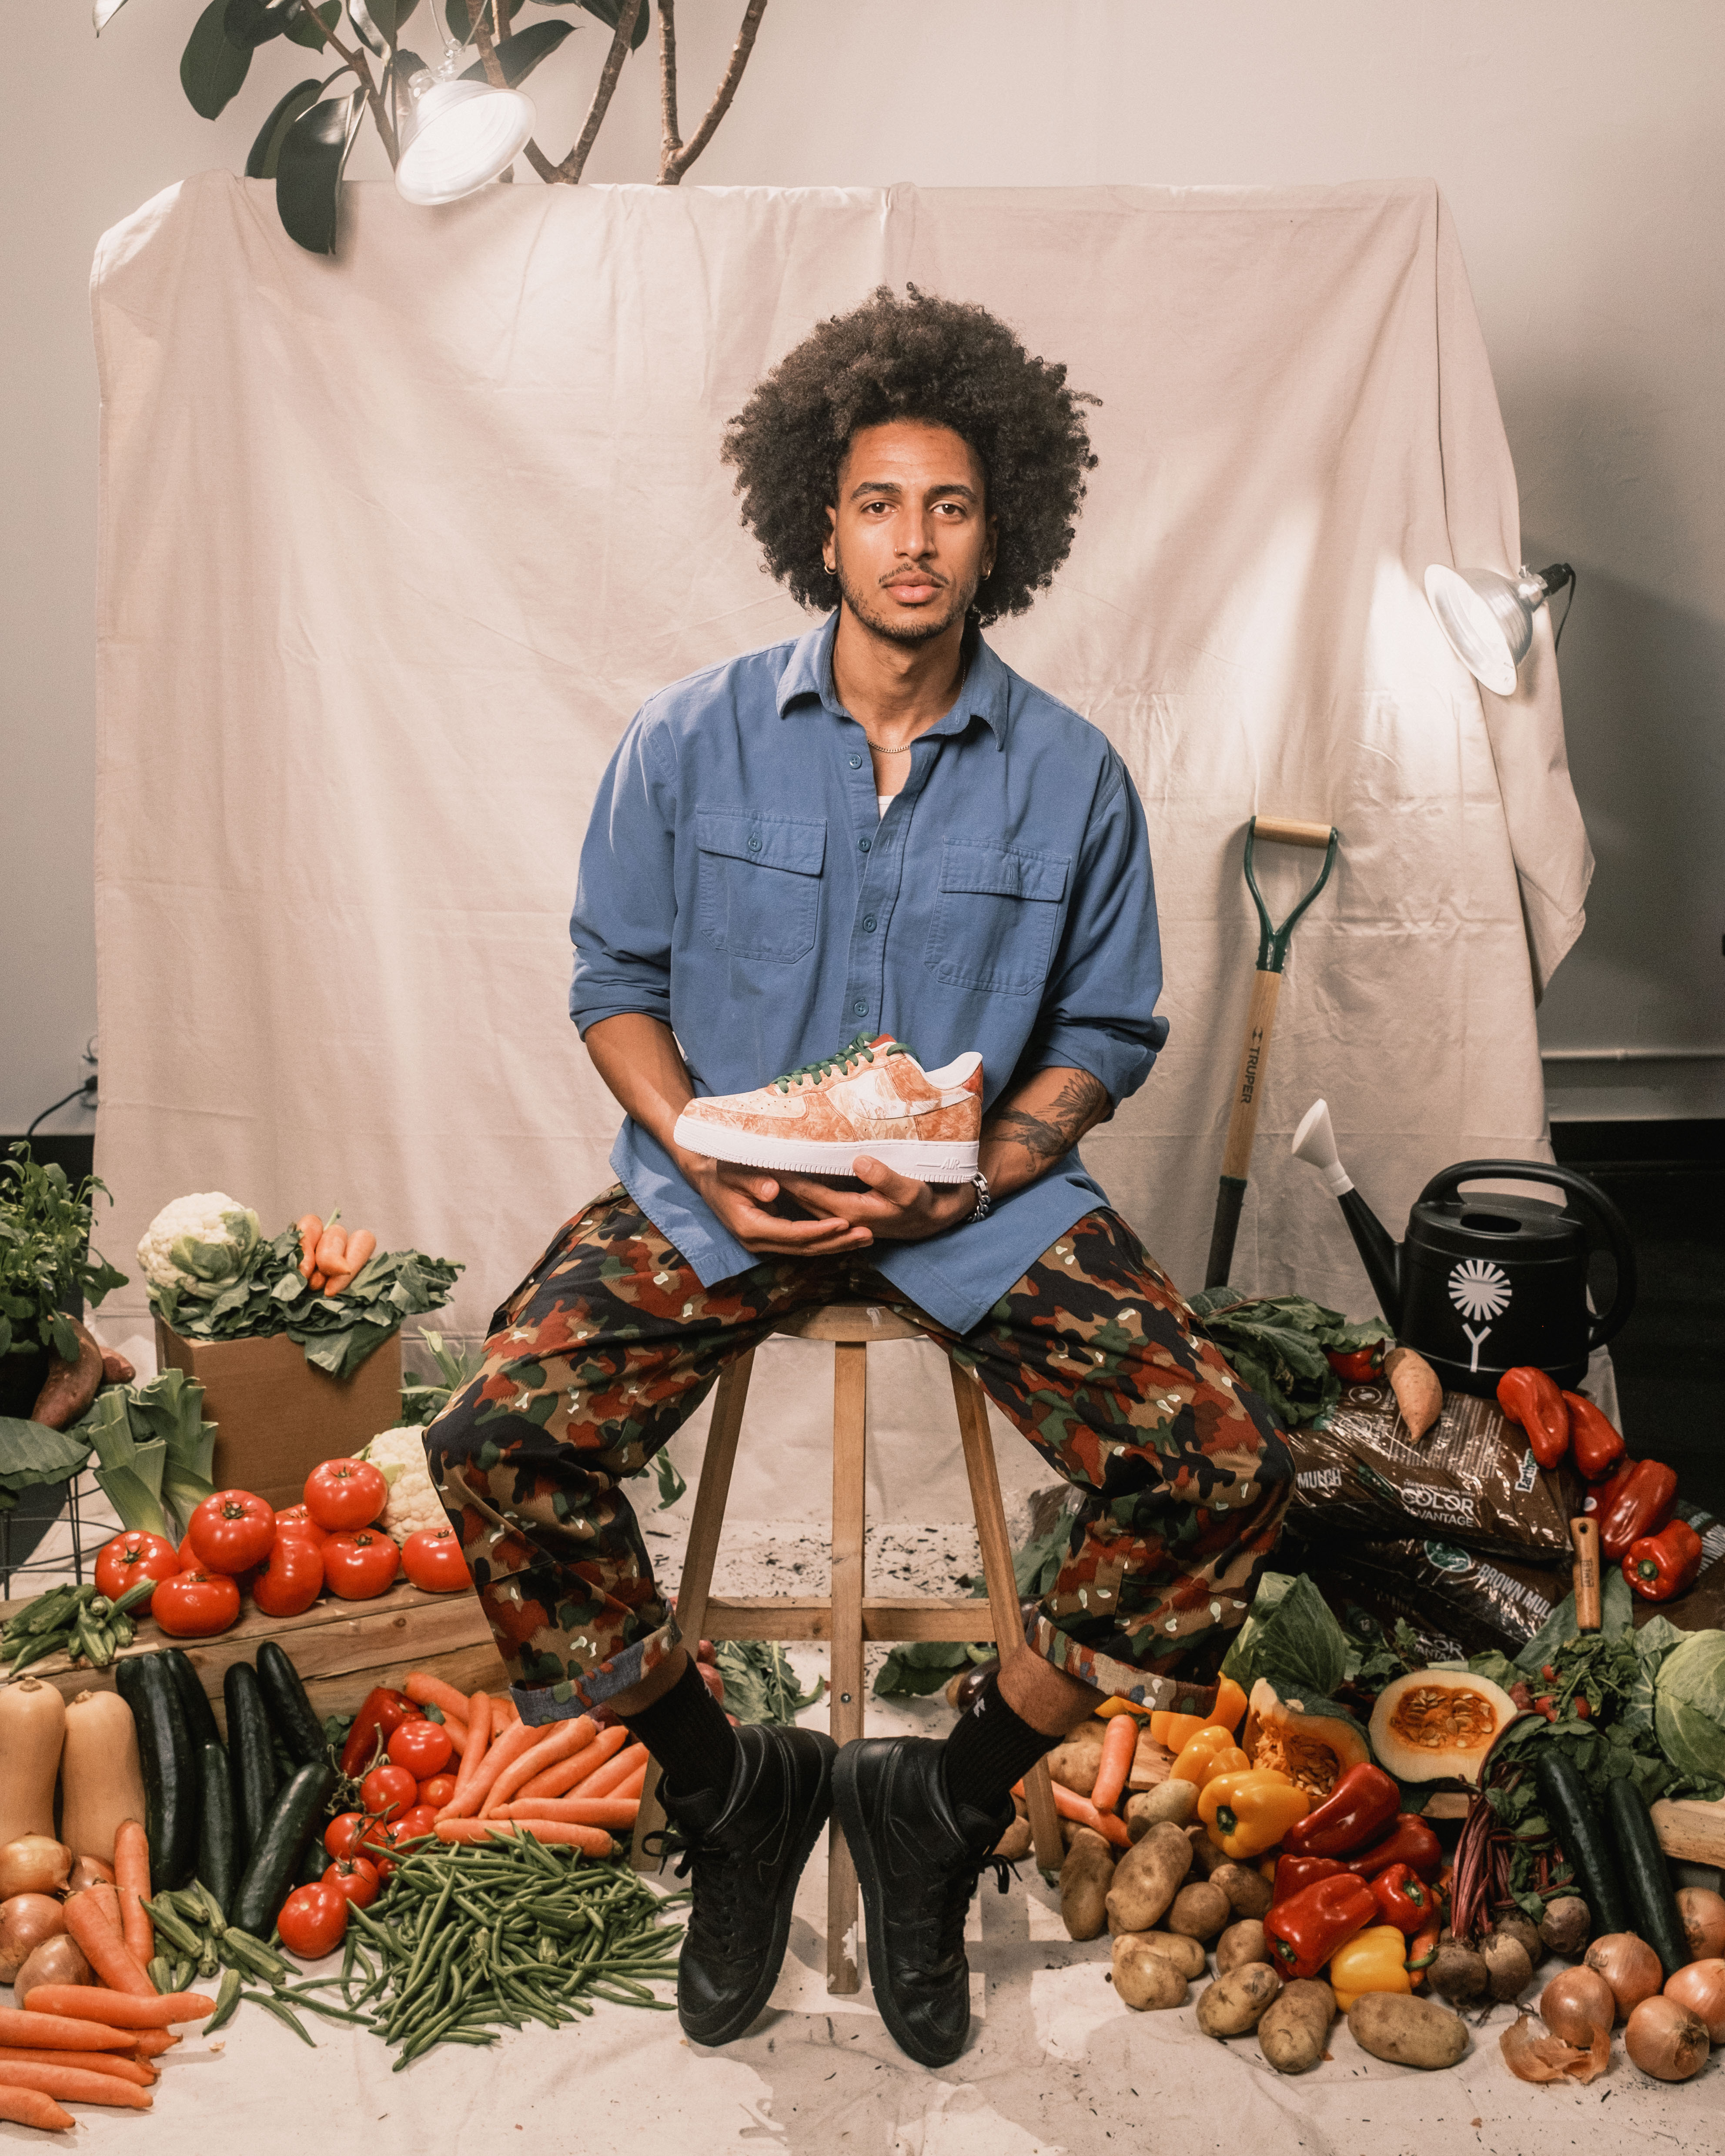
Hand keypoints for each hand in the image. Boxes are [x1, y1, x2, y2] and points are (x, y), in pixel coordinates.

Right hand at [678, 1151, 875, 1257]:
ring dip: (837, 1245)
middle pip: (804, 1248)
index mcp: (750, 1227)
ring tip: (867, 1238)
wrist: (707, 1177)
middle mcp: (758, 1241)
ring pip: (806, 1250)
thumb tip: (772, 1190)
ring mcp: (764, 1242)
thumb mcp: (733, 1170)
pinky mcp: (771, 1238)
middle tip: (868, 1235)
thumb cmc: (722, 1170)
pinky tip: (848, 1235)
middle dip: (837, 1243)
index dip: (820, 1231)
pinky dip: (826, 1241)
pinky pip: (802, 1244)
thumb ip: (752, 1180)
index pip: (793, 1234)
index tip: (845, 1223)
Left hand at [771, 1157, 975, 1243]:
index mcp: (850, 1211)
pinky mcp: (842, 1211)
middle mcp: (839, 1217)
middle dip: (779, 1179)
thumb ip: (884, 1177)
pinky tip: (790, 1169)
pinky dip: (800, 1185)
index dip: (788, 1174)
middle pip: (799, 1198)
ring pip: (803, 1200)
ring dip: (786, 1183)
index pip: (809, 1192)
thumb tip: (859, 1162)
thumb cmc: (922, 1203)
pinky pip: (813, 1199)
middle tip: (756, 1154)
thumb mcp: (911, 1190)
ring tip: (765, 1158)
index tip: (769, 1155)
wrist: (932, 1219)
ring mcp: (839, 1216)